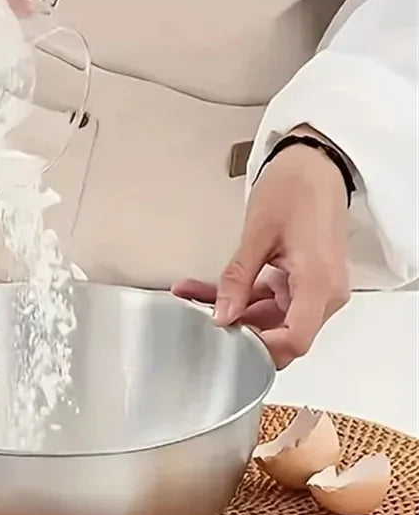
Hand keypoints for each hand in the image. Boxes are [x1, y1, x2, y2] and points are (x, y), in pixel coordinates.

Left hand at [173, 131, 350, 367]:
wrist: (315, 162)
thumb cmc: (297, 188)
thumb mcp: (258, 235)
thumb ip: (238, 280)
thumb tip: (222, 315)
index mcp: (319, 285)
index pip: (294, 341)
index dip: (260, 351)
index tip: (225, 343)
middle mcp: (322, 294)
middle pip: (278, 335)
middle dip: (236, 330)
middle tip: (199, 320)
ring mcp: (311, 290)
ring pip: (266, 320)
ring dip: (230, 312)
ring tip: (192, 298)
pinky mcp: (299, 283)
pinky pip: (266, 301)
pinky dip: (238, 297)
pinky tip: (203, 290)